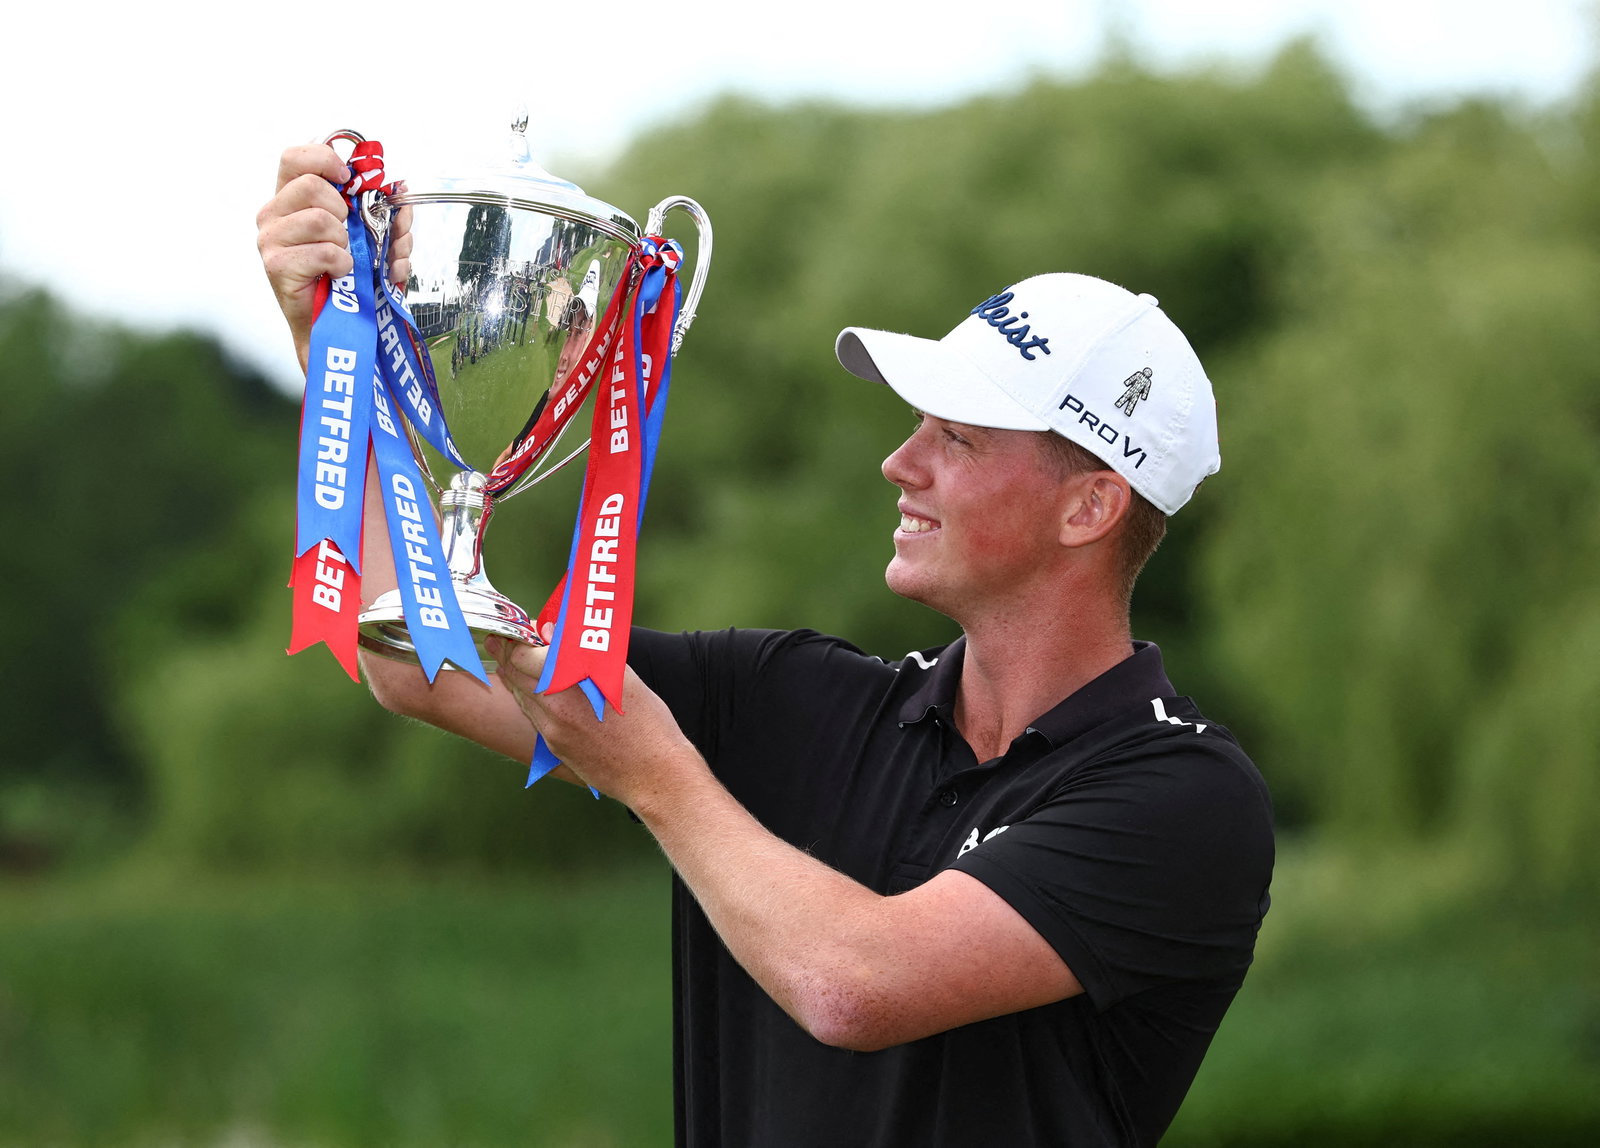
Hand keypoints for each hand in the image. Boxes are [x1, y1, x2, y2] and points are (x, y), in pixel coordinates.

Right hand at [254, 143, 413, 368]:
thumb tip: (402, 190)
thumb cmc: (350, 282)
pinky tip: (340, 274)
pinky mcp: (277, 266)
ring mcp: (271, 240)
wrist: (334, 329)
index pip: (295, 157)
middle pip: (312, 185)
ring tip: (344, 260)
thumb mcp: (374, 241)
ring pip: (320, 218)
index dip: (325, 158)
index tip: (348, 180)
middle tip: (348, 236)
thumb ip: (387, 215)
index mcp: (291, 199)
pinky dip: (342, 263)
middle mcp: (274, 215)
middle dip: (344, 211)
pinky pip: (324, 251)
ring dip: (345, 242)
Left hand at [488, 637, 700, 806]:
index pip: (524, 655)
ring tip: (512, 660)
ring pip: (520, 696)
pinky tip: (534, 692)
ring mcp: (552, 730)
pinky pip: (533, 717)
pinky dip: (528, 699)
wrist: (653, 774)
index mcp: (571, 683)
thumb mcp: (620, 677)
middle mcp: (554, 706)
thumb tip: (555, 635)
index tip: (520, 629)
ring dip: (514, 676)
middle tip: (502, 640)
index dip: (517, 639)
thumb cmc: (647, 722)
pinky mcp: (555, 747)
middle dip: (507, 654)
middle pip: (515, 674)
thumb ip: (585, 653)